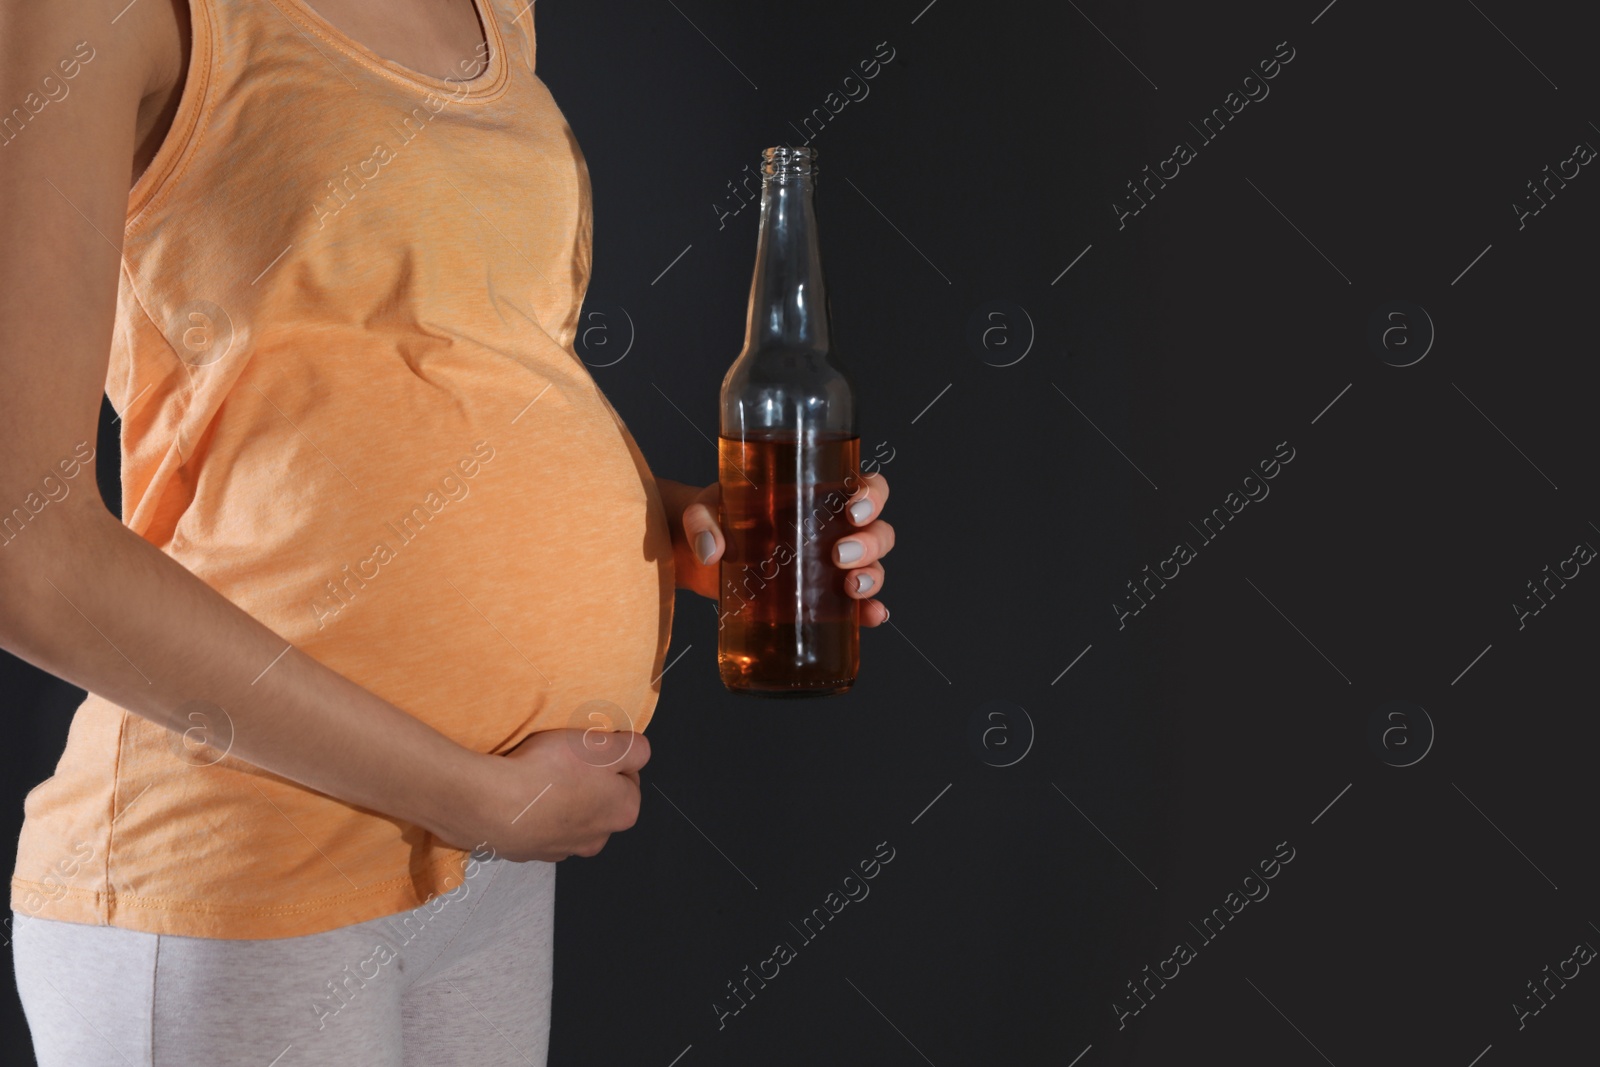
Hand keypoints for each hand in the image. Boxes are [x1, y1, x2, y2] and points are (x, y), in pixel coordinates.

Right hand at [442, 729, 650, 861]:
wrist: (493, 803)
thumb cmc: (553, 771)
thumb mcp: (604, 744)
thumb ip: (634, 748)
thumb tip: (639, 751)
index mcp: (623, 812)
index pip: (629, 777)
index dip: (611, 756)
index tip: (592, 746)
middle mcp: (596, 838)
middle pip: (598, 798)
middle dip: (585, 778)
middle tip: (564, 757)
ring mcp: (559, 849)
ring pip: (566, 813)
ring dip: (557, 795)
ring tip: (537, 772)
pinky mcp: (526, 851)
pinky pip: (536, 824)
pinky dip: (531, 809)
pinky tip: (518, 791)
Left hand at [665, 473, 893, 625]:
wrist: (700, 557)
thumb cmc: (713, 519)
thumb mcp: (702, 510)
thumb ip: (701, 521)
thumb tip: (710, 550)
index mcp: (816, 493)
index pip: (864, 486)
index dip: (872, 494)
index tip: (853, 509)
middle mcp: (833, 527)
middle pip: (877, 530)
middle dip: (870, 543)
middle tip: (838, 554)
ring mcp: (830, 565)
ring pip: (873, 565)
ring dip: (872, 576)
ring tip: (850, 587)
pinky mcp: (821, 598)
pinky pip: (859, 605)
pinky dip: (870, 611)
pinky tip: (872, 616)